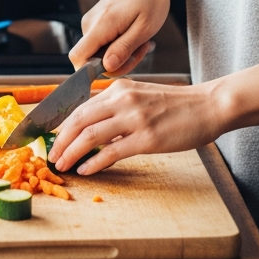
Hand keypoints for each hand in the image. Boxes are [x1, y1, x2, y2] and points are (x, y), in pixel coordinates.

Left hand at [47, 78, 221, 174]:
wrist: (207, 105)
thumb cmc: (175, 104)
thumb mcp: (141, 95)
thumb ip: (117, 106)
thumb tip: (92, 127)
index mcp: (119, 88)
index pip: (81, 106)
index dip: (63, 125)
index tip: (53, 139)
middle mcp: (123, 99)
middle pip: (80, 120)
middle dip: (61, 140)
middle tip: (51, 156)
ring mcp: (135, 118)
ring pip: (91, 135)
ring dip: (72, 152)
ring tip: (63, 165)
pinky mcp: (147, 138)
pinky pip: (112, 152)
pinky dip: (95, 162)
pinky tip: (86, 170)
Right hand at [68, 0, 184, 75]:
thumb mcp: (144, 28)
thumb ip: (123, 49)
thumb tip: (106, 68)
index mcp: (100, 24)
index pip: (77, 57)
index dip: (90, 72)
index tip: (116, 69)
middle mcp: (90, 22)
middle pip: (92, 59)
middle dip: (117, 63)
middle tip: (141, 50)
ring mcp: (91, 20)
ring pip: (99, 52)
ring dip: (120, 54)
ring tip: (141, 40)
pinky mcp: (96, 20)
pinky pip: (102, 43)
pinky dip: (118, 45)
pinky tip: (133, 34)